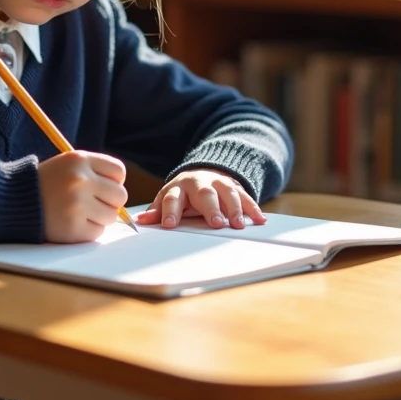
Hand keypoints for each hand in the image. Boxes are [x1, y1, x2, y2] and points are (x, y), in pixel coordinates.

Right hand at [38, 151, 127, 242]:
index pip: (119, 172)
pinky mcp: (73, 228)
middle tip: (92, 203)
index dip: (113, 181)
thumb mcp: (68, 165)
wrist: (13, 201)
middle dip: (110, 202)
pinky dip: (88, 231)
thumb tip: (121, 196)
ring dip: (99, 217)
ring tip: (78, 212)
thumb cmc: (46, 183)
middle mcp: (80, 180)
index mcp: (79, 160)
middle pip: (120, 196)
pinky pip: (97, 233)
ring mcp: (77, 205)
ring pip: (111, 216)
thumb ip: (95, 173)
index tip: (100, 186)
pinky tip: (72, 223)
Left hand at [136, 169, 266, 229]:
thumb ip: (157, 211)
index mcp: (178, 187)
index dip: (170, 211)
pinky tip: (260, 220)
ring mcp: (219, 183)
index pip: (172, 198)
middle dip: (211, 208)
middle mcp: (199, 183)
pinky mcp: (235, 187)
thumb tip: (140, 221)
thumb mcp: (169, 200)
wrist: (203, 174)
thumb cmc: (183, 195)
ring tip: (238, 224)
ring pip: (228, 192)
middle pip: (204, 194)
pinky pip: (246, 196)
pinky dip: (253, 208)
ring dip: (235, 208)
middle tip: (216, 224)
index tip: (170, 225)